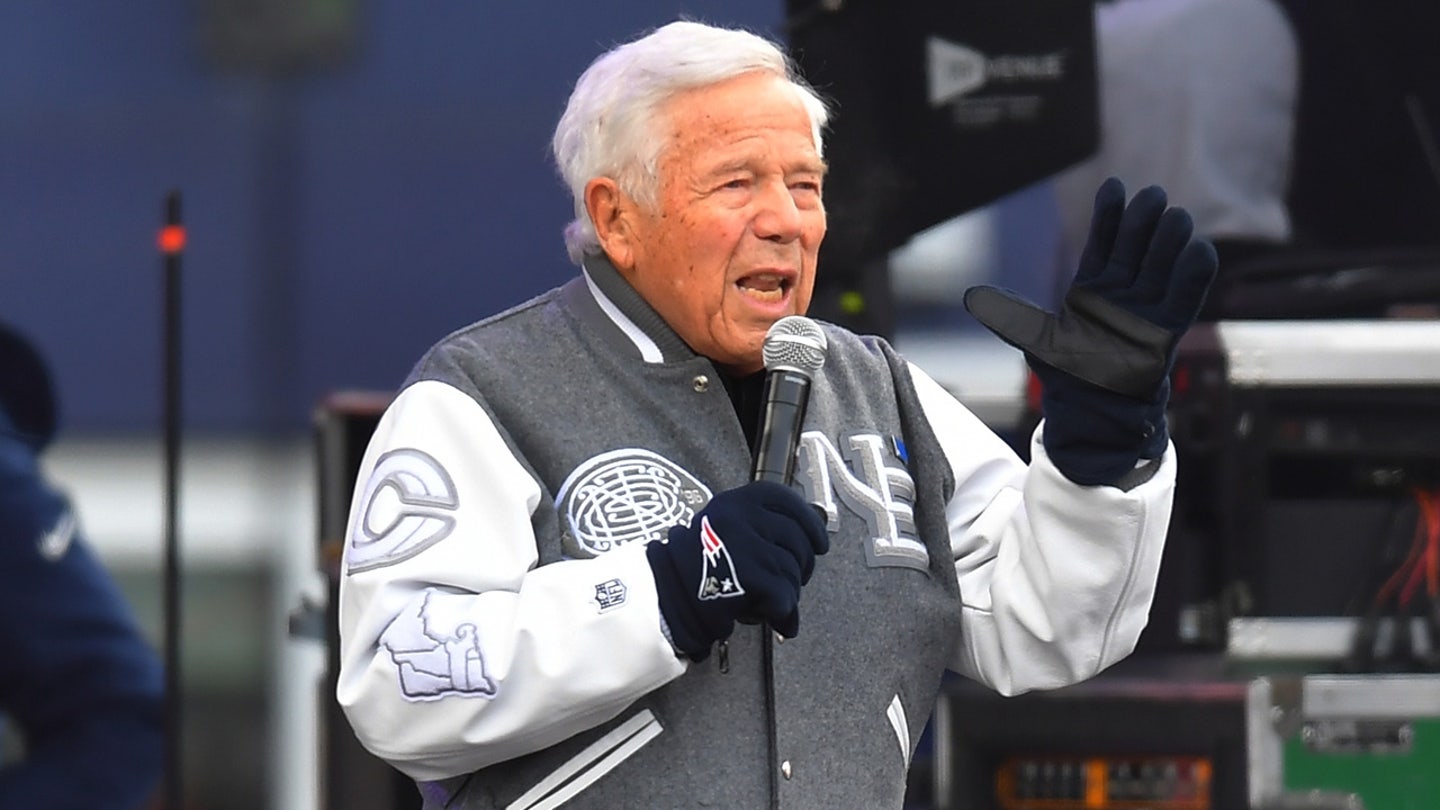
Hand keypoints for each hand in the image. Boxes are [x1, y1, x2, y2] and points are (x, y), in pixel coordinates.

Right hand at [646, 480, 828, 660]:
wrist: (662, 596)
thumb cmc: (691, 569)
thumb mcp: (720, 530)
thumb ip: (757, 528)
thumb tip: (805, 540)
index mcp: (735, 502)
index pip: (786, 502)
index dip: (810, 524)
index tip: (819, 543)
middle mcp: (742, 517)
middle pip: (797, 539)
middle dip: (802, 565)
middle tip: (792, 582)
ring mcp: (746, 545)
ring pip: (792, 570)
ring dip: (789, 593)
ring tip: (770, 602)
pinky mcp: (750, 575)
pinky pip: (785, 596)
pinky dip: (784, 612)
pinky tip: (774, 617)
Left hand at [964, 178, 1217, 484]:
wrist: (1092, 413)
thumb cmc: (1067, 377)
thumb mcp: (1037, 342)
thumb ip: (1013, 317)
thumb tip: (972, 298)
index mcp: (1092, 289)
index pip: (1104, 244)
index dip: (1109, 215)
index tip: (1115, 185)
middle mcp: (1123, 294)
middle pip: (1137, 248)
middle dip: (1144, 221)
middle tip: (1153, 195)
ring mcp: (1147, 310)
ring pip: (1162, 267)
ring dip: (1171, 241)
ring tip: (1176, 215)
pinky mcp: (1168, 331)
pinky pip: (1184, 299)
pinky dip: (1192, 277)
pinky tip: (1200, 250)